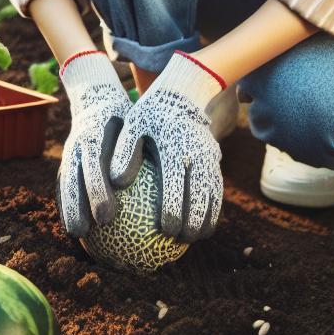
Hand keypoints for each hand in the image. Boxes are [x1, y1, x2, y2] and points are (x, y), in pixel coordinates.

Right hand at [56, 51, 131, 238]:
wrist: (98, 99)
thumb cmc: (128, 118)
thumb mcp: (137, 127)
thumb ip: (140, 152)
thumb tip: (169, 185)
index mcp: (96, 134)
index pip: (95, 165)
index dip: (98, 192)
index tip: (105, 218)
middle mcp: (77, 144)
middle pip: (72, 178)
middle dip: (75, 205)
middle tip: (83, 232)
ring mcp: (67, 152)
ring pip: (64, 181)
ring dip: (67, 207)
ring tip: (76, 234)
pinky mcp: (65, 159)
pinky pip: (64, 183)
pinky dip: (67, 202)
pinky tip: (78, 226)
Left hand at [109, 51, 224, 242]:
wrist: (183, 93)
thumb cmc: (149, 114)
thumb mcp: (131, 125)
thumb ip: (124, 152)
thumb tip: (115, 181)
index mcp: (174, 146)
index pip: (177, 183)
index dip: (175, 209)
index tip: (166, 230)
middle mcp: (197, 153)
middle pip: (201, 194)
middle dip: (194, 221)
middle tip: (181, 241)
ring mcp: (211, 157)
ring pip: (214, 194)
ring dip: (208, 218)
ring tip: (194, 239)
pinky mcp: (216, 160)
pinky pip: (218, 189)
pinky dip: (213, 208)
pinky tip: (203, 225)